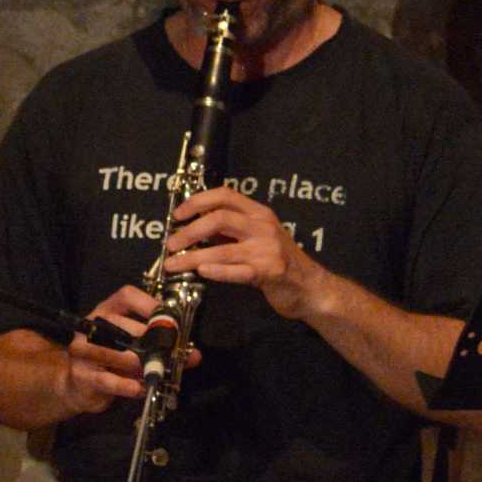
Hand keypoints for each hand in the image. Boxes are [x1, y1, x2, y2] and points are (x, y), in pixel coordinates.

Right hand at [60, 283, 198, 413]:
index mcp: (107, 310)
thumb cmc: (112, 361)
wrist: (79, 386)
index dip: (150, 303)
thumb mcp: (135, 348)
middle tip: (171, 354)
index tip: (171, 318)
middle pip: (122, 324)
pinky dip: (128, 386)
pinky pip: (109, 380)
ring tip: (156, 372)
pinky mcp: (81, 375)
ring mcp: (82, 350)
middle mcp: (92, 325)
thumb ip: (163, 348)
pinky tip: (140, 388)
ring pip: (115, 353)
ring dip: (139, 364)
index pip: (127, 295)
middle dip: (151, 341)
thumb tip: (194, 355)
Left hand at [159, 186, 322, 319]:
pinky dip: (217, 271)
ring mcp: (266, 249)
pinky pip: (237, 271)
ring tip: (173, 264)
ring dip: (192, 257)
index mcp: (259, 213)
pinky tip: (202, 272)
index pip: (225, 195)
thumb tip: (194, 227)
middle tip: (171, 244)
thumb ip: (231, 230)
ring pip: (221, 249)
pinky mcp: (269, 272)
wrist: (310, 286)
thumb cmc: (280, 260)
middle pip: (219, 219)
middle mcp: (263, 226)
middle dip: (189, 231)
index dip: (197, 202)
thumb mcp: (258, 236)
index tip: (178, 215)